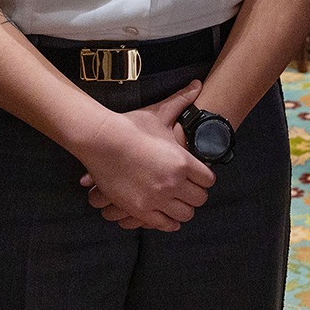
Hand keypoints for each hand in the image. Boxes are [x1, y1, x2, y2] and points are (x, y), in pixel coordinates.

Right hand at [76, 81, 215, 229]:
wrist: (101, 140)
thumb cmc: (131, 126)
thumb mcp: (159, 114)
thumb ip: (182, 101)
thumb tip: (199, 84)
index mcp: (182, 161)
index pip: (209, 180)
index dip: (204, 178)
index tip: (197, 176)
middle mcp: (173, 182)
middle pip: (200, 199)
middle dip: (195, 194)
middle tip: (187, 189)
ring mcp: (157, 198)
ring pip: (185, 214)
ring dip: (182, 208)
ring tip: (176, 201)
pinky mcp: (140, 210)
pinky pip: (164, 224)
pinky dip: (168, 222)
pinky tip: (166, 215)